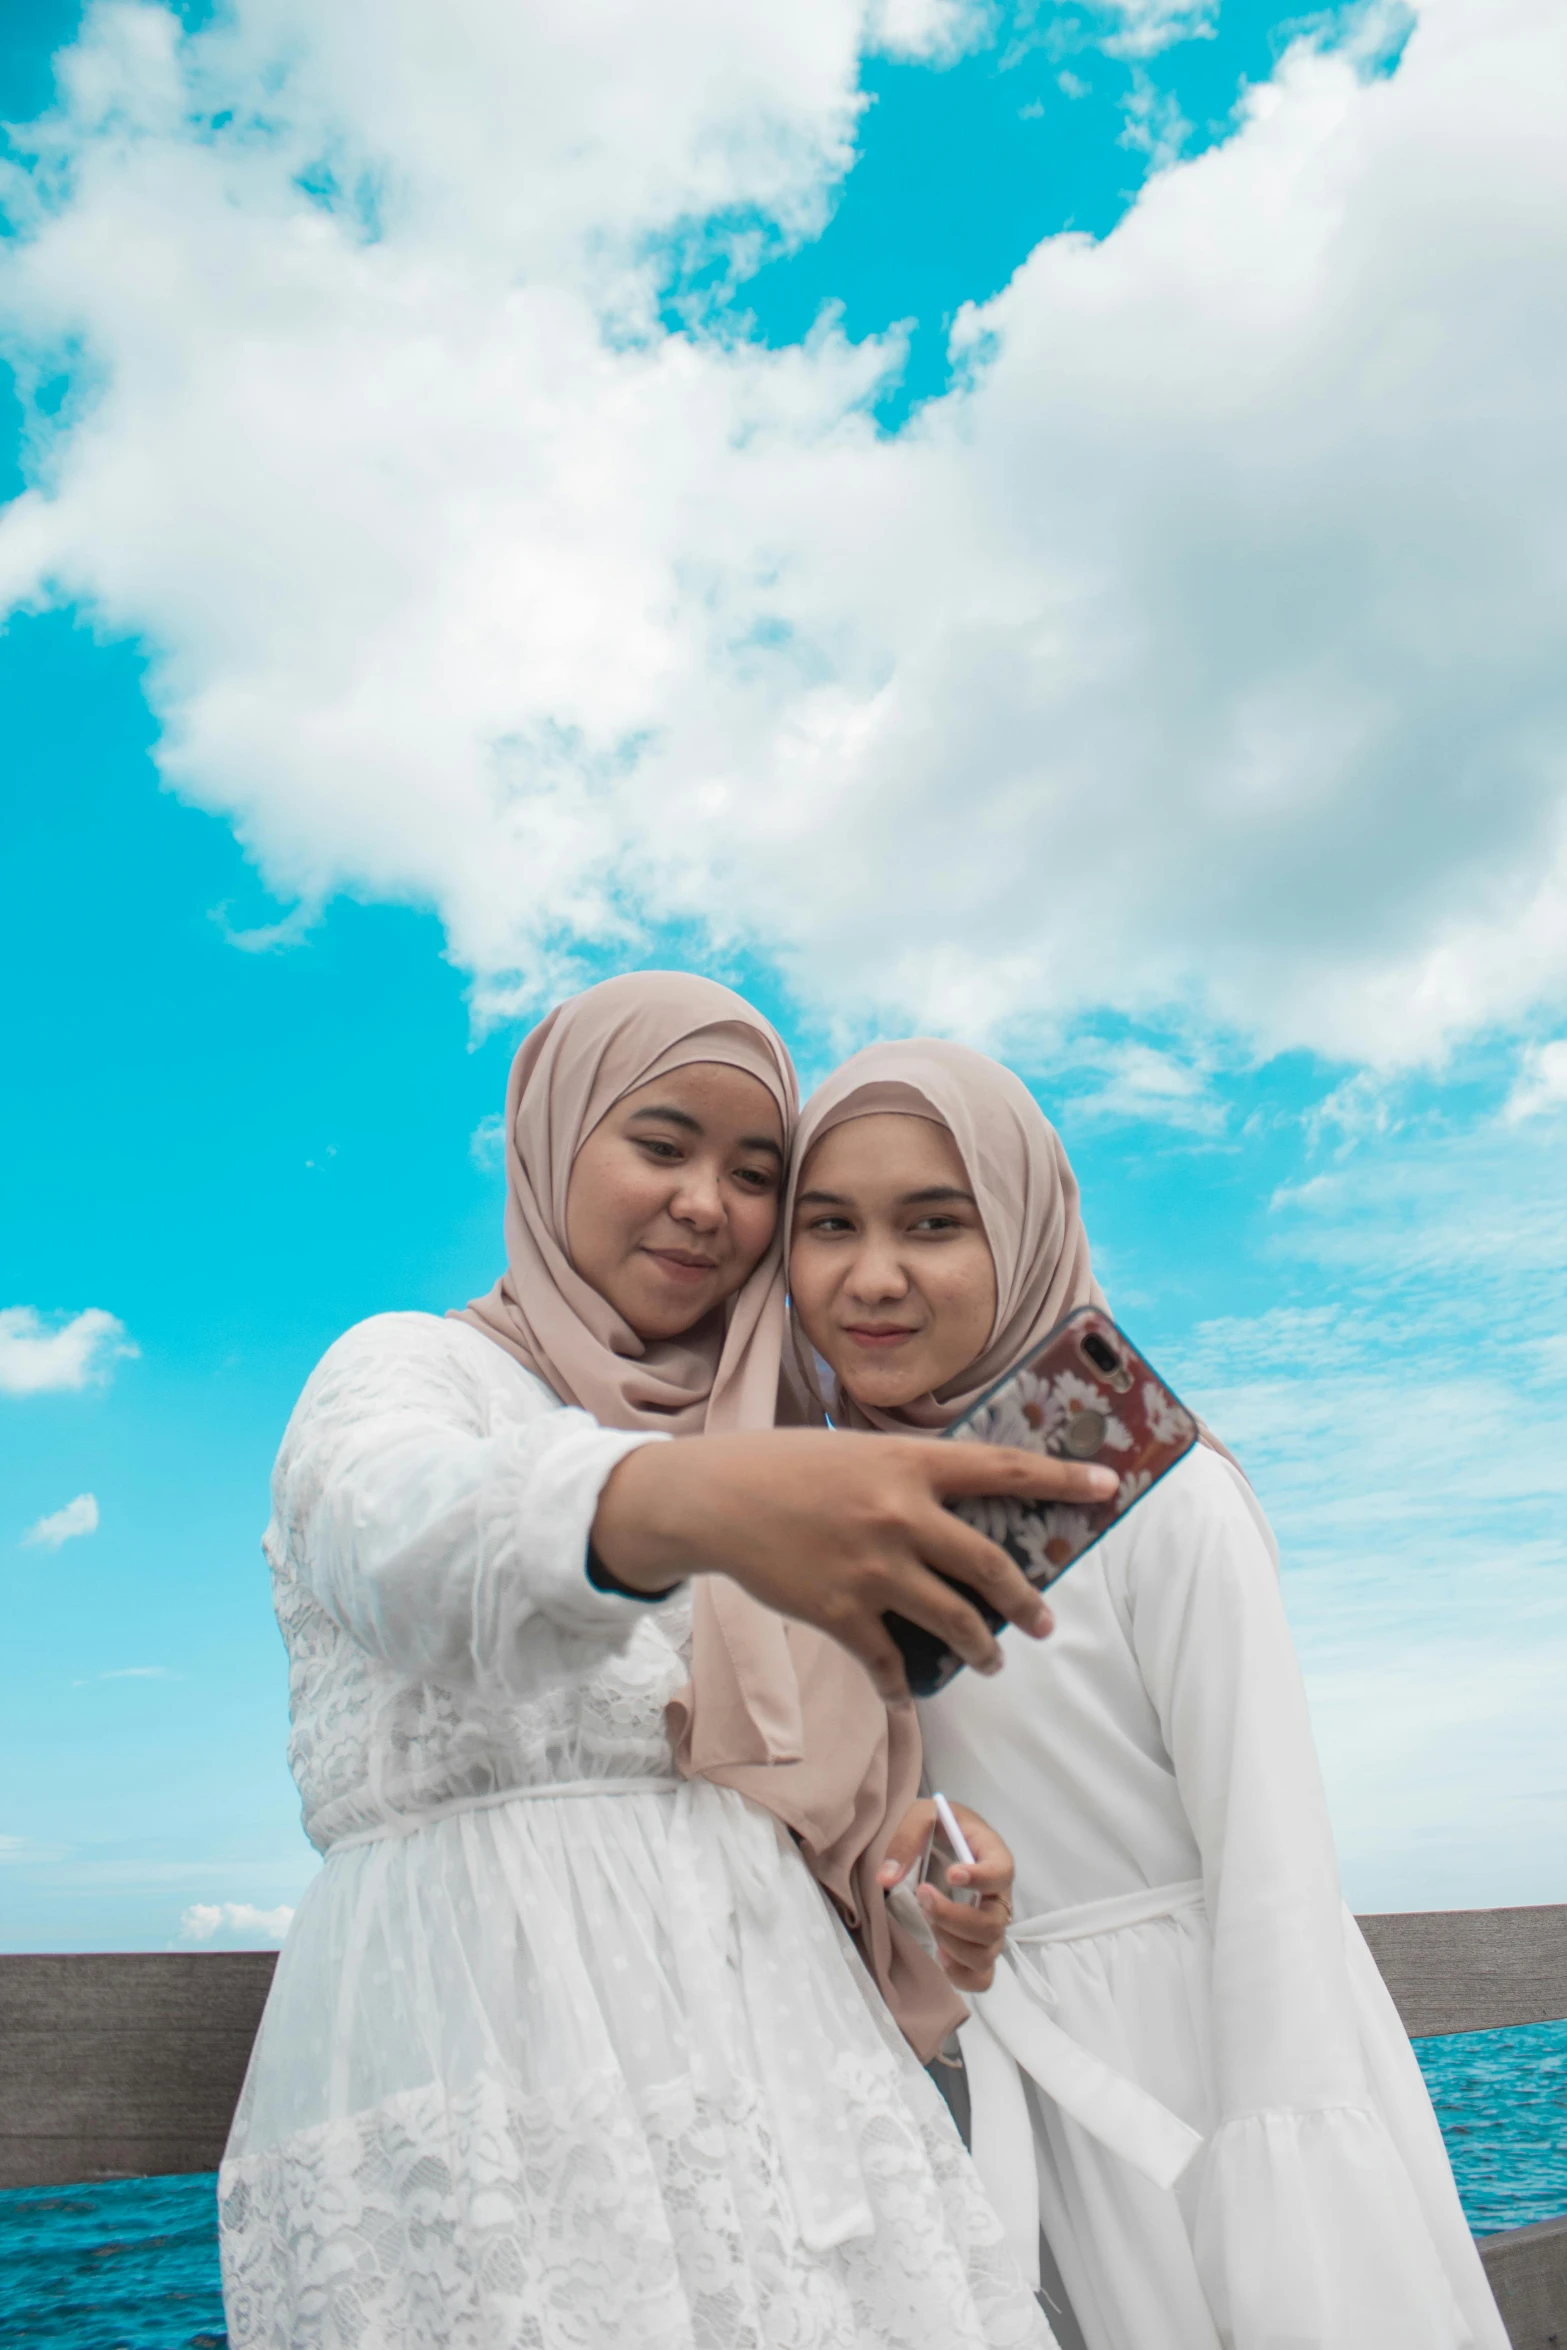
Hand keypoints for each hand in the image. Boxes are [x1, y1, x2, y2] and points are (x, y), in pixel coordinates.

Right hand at [591, 1428, 1116, 1703]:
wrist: (714, 1498)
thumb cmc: (787, 1467)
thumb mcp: (859, 1451)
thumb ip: (911, 1476)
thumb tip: (963, 1512)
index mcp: (910, 1464)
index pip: (1004, 1469)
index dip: (1062, 1478)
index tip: (1109, 1484)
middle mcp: (900, 1514)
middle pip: (988, 1565)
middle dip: (1024, 1602)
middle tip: (1043, 1622)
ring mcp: (871, 1566)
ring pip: (952, 1620)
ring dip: (981, 1647)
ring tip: (992, 1660)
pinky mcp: (839, 1610)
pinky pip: (888, 1660)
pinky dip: (902, 1684)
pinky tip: (907, 1695)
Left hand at [879, 1798, 1014, 1991]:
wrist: (936, 1840)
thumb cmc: (936, 1826)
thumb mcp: (921, 1816)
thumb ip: (906, 1840)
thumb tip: (886, 1878)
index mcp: (993, 1856)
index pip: (1003, 1871)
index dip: (982, 1878)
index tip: (951, 1874)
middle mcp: (998, 1895)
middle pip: (993, 1923)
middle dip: (953, 1917)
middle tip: (922, 1896)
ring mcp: (990, 1925)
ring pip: (987, 1952)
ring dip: (953, 1944)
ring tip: (928, 1924)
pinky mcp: (977, 1948)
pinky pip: (982, 1976)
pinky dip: (962, 1975)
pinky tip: (940, 1957)